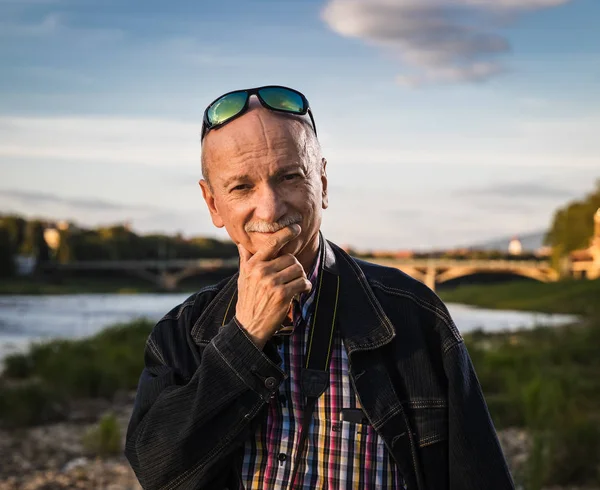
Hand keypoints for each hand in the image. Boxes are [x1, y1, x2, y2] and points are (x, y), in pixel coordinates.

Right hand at [235, 224, 311, 348]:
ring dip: (301, 277)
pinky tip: (301, 292)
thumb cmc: (248, 300)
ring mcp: (272, 283)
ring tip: (296, 285)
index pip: (272, 244)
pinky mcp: (282, 295)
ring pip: (298, 269)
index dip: (286, 234)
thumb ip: (245, 259)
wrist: (249, 326)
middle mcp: (261, 271)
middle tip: (292, 277)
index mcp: (252, 264)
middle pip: (290, 258)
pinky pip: (303, 282)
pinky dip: (305, 287)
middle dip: (295, 267)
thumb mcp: (242, 278)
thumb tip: (240, 243)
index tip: (296, 228)